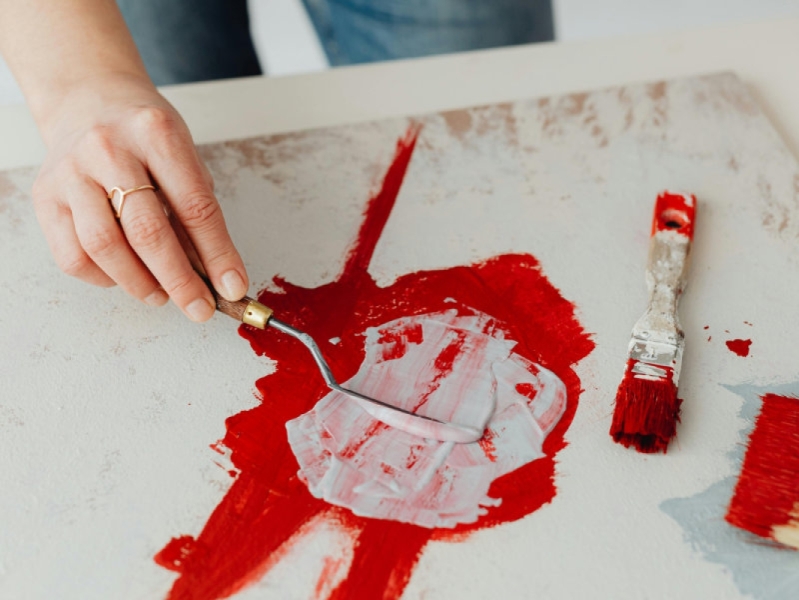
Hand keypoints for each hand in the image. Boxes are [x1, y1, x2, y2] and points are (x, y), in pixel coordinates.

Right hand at [32, 73, 247, 321]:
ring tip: (162, 295)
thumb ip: (195, 210)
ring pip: (104, 247)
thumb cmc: (145, 136)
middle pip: (147, 232)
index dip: (218, 254)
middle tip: (200, 308)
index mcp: (156, 134)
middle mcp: (108, 148)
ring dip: (140, 284)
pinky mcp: (45, 196)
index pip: (195, 206)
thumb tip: (214, 273)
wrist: (88, 99)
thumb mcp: (183, 156)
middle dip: (180, 280)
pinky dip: (102, 278)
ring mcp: (70, 172)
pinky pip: (72, 255)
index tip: (233, 287)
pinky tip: (123, 276)